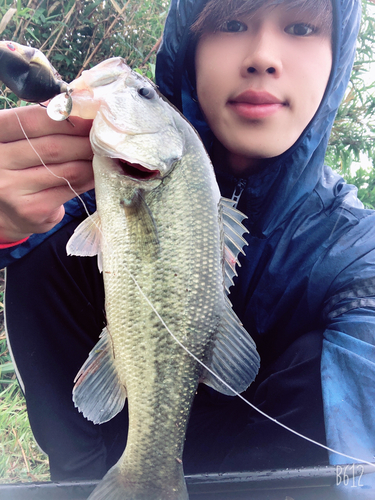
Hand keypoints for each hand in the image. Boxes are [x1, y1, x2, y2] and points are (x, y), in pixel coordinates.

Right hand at [0, 104, 93, 242]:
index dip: (63, 119)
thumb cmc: (18, 168)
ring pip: (66, 169)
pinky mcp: (32, 209)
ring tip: (103, 154)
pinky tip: (97, 173)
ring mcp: (12, 188)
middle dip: (83, 141)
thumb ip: (40, 126)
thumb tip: (81, 110)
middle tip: (102, 138)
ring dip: (90, 160)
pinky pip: (70, 188)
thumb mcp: (20, 142)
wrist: (6, 213)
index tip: (88, 118)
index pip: (29, 121)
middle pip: (51, 147)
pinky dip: (89, 179)